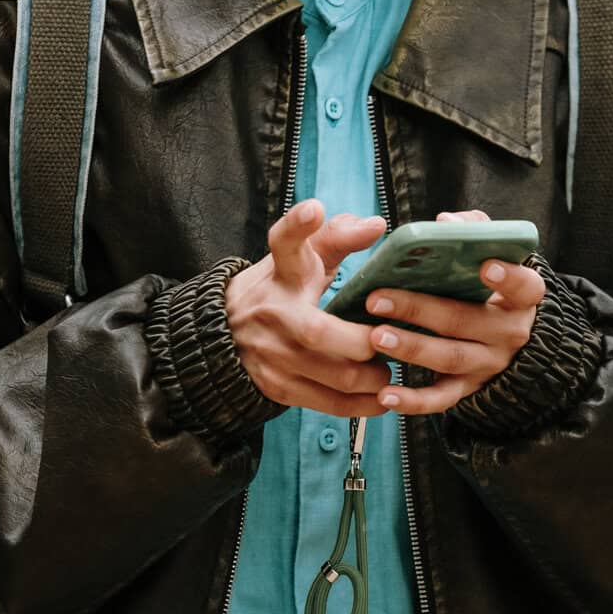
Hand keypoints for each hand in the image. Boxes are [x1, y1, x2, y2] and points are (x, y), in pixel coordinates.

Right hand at [225, 202, 390, 416]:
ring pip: (336, 374)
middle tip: (388, 339)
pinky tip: (381, 395)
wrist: (223, 336)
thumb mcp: (299, 259)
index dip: (298, 225)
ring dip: (374, 376)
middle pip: (321, 330)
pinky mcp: (279, 388)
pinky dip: (364, 404)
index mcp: (281, 272)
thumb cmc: (279, 291)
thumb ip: (337, 237)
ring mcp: (273, 354)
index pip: (282, 242)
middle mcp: (273, 312)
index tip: (314, 209)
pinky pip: (331, 404)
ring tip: (388, 368)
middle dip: (366, 341)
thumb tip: (376, 225)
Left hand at [359, 208, 546, 416]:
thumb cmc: (488, 289)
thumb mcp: (493, 256)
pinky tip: (385, 394)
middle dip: (420, 309)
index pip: (525, 286)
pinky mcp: (467, 388)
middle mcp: (509, 333)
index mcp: (520, 297)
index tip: (484, 265)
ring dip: (411, 347)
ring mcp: (488, 364)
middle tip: (380, 298)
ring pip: (450, 358)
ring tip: (376, 336)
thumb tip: (445, 221)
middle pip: (466, 321)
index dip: (508, 277)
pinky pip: (441, 399)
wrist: (509, 342)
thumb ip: (474, 231)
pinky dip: (413, 401)